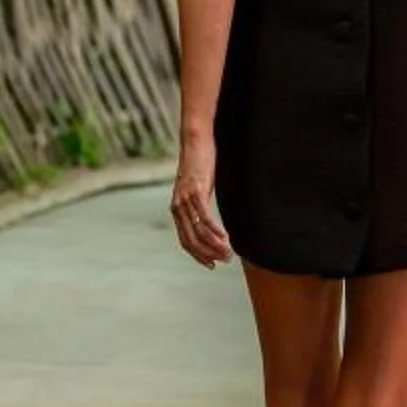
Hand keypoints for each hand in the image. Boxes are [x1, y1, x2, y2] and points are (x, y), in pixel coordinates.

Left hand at [170, 129, 232, 266]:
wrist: (194, 141)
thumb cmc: (198, 163)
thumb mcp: (197, 187)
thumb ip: (198, 202)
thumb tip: (206, 215)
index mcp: (177, 209)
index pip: (185, 240)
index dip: (198, 255)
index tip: (211, 265)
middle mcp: (178, 207)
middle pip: (191, 240)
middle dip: (208, 254)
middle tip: (225, 260)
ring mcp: (186, 199)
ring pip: (199, 231)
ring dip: (215, 245)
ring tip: (229, 253)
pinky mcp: (196, 190)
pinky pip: (205, 216)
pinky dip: (215, 230)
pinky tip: (226, 238)